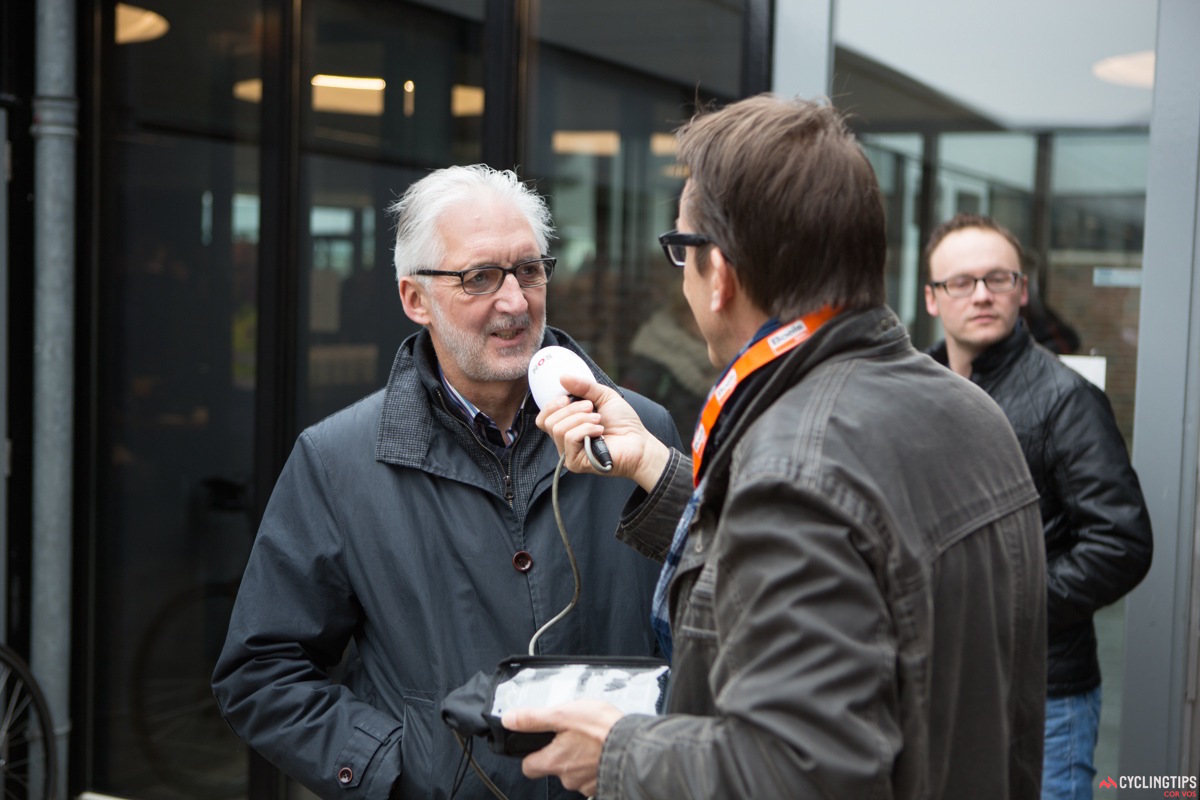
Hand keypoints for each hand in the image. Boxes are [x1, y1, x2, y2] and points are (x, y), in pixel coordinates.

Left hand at [503, 700, 624, 796]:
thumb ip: (534, 719)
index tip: (536, 743)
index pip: (528, 767)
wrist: (635, 746)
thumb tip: (510, 720)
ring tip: (591, 738)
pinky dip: (595, 762)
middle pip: (553, 768)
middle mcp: (568, 778)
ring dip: (580, 757)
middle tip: (572, 734)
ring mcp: (586, 783)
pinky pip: (592, 774)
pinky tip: (602, 748)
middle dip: (560, 752)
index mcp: (554, 761)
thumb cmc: (601, 730)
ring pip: (574, 771)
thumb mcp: (563, 714)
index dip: (529, 755)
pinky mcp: (603, 783)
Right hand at [536, 374, 669, 490]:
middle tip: (592, 408)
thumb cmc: (623, 422)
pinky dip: (586, 429)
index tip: (567, 398)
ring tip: (598, 420)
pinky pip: (570, 438)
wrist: (639, 442)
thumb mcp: (603, 396)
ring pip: (559, 429)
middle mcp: (564, 441)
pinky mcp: (575, 463)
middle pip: (549, 421)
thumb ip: (583, 386)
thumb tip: (562, 377)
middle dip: (571, 409)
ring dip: (581, 419)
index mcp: (567, 426)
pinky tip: (600, 431)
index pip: (543, 418)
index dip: (551, 405)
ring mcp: (568, 453)